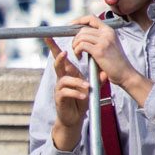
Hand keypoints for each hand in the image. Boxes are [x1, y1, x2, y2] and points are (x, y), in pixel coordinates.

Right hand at [45, 36, 88, 150]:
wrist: (76, 116)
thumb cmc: (81, 99)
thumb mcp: (91, 87)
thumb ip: (98, 79)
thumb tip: (106, 72)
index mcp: (68, 73)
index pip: (61, 58)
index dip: (54, 47)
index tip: (49, 37)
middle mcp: (62, 78)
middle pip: (57, 65)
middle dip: (59, 57)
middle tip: (65, 52)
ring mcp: (59, 88)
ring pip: (64, 80)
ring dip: (77, 82)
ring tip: (87, 86)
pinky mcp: (59, 98)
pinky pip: (65, 92)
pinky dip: (76, 93)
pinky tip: (83, 96)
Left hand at [69, 16, 136, 91]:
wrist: (125, 74)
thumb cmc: (116, 62)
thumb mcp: (110, 45)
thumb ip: (99, 38)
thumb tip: (82, 35)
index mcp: (109, 31)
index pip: (91, 18)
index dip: (79, 20)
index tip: (70, 26)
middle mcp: (107, 34)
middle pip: (83, 29)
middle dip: (75, 38)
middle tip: (75, 48)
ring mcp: (104, 41)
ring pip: (81, 37)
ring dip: (75, 46)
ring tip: (77, 53)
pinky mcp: (99, 51)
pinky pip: (82, 46)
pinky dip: (77, 51)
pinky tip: (79, 57)